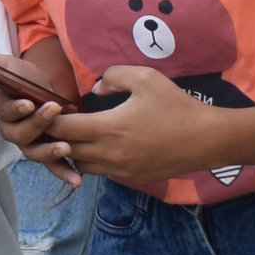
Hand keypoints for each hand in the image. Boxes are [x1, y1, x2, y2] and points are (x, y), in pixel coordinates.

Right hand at [0, 38, 83, 186]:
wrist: (42, 86)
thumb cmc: (20, 76)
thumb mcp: (1, 63)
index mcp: (2, 109)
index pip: (5, 112)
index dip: (15, 109)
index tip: (28, 103)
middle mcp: (13, 129)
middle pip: (19, 135)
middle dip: (36, 124)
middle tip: (53, 110)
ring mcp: (29, 142)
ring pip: (33, 152)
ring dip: (48, 152)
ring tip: (65, 147)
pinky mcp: (46, 150)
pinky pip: (52, 165)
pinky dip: (63, 172)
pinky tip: (76, 181)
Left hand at [41, 66, 227, 181]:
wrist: (207, 139)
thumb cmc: (176, 105)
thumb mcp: (146, 78)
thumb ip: (113, 77)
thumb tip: (94, 90)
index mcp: (107, 128)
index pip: (61, 129)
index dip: (49, 119)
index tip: (47, 108)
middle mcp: (108, 153)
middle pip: (65, 151)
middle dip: (56, 137)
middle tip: (55, 123)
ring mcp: (120, 169)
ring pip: (81, 165)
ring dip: (74, 152)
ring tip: (78, 135)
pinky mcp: (131, 177)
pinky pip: (102, 171)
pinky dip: (94, 161)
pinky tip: (102, 145)